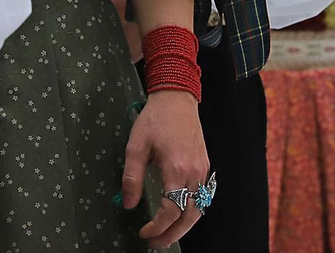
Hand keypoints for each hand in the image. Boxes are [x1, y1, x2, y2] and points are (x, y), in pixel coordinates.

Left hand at [122, 90, 208, 249]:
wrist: (177, 97)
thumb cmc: (155, 119)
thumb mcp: (136, 146)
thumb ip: (132, 177)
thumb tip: (128, 204)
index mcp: (176, 168)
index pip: (171, 210)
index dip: (157, 226)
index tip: (143, 231)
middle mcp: (194, 172)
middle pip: (189, 216)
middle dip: (172, 235)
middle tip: (155, 243)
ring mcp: (203, 169)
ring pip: (199, 209)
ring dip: (184, 226)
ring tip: (166, 235)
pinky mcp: (205, 165)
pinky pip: (203, 197)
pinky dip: (192, 211)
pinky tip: (179, 214)